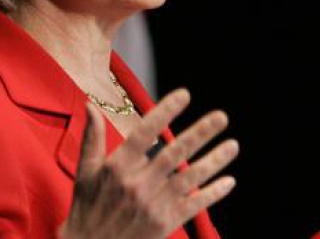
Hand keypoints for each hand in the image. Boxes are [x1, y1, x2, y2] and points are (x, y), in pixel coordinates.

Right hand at [59, 89, 238, 238]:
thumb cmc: (87, 209)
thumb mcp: (86, 172)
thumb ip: (92, 138)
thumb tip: (91, 105)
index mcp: (118, 167)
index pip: (144, 132)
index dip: (165, 112)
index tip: (185, 94)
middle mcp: (138, 183)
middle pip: (175, 152)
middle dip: (200, 133)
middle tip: (222, 116)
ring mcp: (154, 204)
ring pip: (190, 177)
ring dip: (214, 160)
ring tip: (233, 145)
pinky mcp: (165, 223)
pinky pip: (194, 206)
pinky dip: (212, 193)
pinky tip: (229, 181)